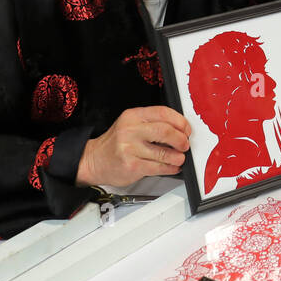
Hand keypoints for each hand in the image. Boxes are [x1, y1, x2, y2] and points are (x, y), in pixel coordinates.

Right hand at [77, 106, 191, 186]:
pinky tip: (172, 167)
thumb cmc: (116, 143)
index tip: (186, 129)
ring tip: (179, 158)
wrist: (94, 160)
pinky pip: (158, 167)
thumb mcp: (131, 124)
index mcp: (133, 116)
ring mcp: (130, 149)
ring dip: (178, 157)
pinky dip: (170, 168)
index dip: (180, 121)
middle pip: (165, 131)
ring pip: (164, 153)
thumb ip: (152, 123)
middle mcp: (130, 130)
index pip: (163, 113)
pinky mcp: (132, 166)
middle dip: (181, 139)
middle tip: (185, 145)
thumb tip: (181, 129)